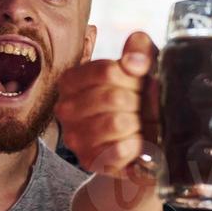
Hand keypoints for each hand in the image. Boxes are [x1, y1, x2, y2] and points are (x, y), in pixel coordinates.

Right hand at [54, 32, 157, 179]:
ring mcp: (75, 136)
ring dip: (138, 125)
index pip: (107, 71)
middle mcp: (66, 108)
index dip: (133, 79)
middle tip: (140, 109)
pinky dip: (135, 146)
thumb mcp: (144, 66)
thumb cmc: (140, 98)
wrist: (145, 141)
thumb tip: (133, 62)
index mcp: (73, 80)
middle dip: (138, 103)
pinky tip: (136, 143)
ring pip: (116, 123)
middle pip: (113, 97)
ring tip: (138, 126)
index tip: (138, 86)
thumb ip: (140, 50)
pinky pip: (118, 150)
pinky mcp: (90, 160)